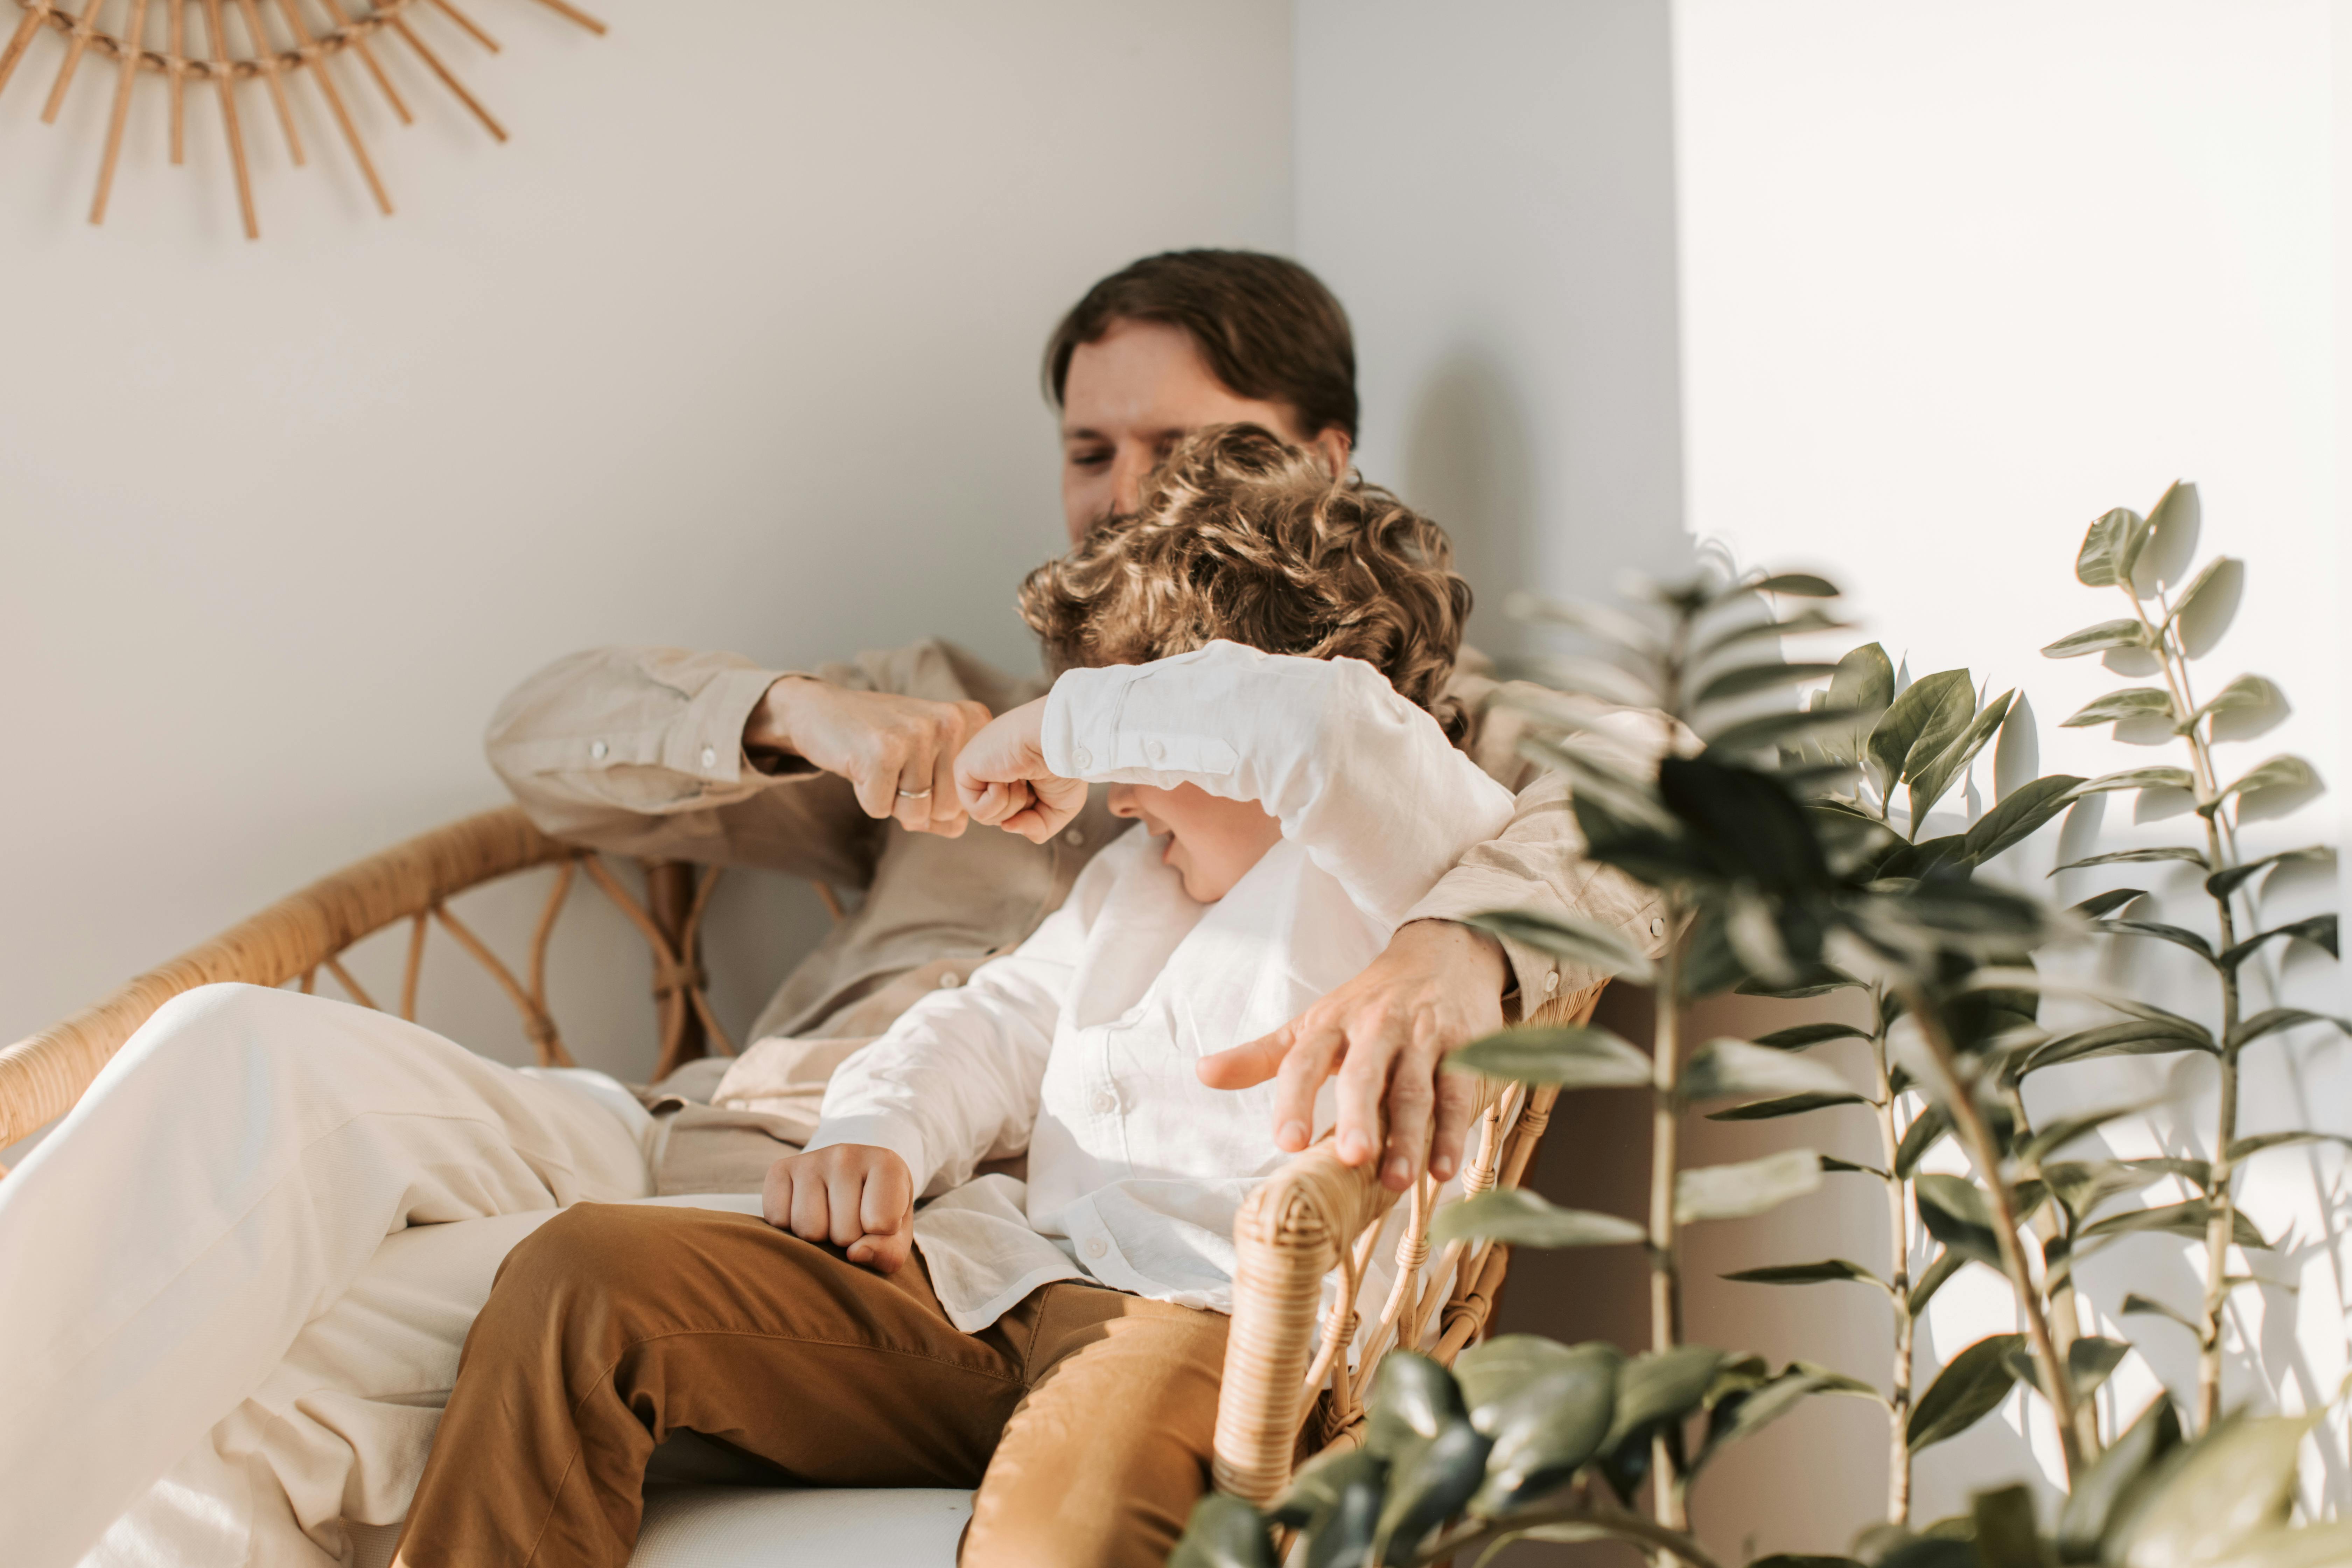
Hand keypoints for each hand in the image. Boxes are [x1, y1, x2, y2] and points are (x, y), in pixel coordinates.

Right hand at [747, 678, 993, 835]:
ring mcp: (918, 733)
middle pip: (948, 811)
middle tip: (896, 769)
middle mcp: (953, 721)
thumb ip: (953, 804)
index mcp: (972, 721)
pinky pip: (881, 809)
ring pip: (916, 813)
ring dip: (891, 801)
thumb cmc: (884, 745)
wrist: (823, 712)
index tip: (922, 771)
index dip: (941, 801)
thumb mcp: (929, 766)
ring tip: (881, 766)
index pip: (973, 800)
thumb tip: (955, 827)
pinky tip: (861, 765)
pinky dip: (867, 797)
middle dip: (916, 804)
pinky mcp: (883, 751)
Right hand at [761, 1143, 915, 1271]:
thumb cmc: (878, 1212)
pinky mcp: (780, 1168)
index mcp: (887, 1164)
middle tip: (850, 1220)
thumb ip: (888, 1252)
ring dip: (818, 1236)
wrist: (850, 1179)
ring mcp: (811, 1159)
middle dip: (847, 1240)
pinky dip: (789, 1227)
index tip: (880, 1219)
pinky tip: (806, 1210)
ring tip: (829, 1216)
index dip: (879, 1236)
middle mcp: (846, 1154)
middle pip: (843, 1233)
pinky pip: (777, 1219)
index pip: (880, 1225)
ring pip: (808, 1229)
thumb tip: (855, 1253)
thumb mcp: (895, 1235)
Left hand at [953, 697, 1088, 842]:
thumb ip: (1036, 828)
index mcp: (1010, 773)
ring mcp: (977, 769)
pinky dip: (1000, 800)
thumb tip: (1007, 827)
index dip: (1031, 811)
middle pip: (1001, 818)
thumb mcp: (1059, 808)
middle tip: (1032, 781)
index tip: (1043, 788)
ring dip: (1013, 803)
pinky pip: (978, 811)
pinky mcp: (963, 769)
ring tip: (1021, 776)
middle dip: (1023, 808)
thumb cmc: (1063, 765)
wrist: (1059, 742)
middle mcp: (991, 770)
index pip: (1012, 811)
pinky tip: (1007, 776)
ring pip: (989, 817)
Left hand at [1197, 920, 1506, 1191]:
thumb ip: (1260, 1055)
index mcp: (1330, 1024)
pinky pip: (1458, 1091)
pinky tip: (1442, 1169)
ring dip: (1408, 1137)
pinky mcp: (1465, 1046)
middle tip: (1353, 1158)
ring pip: (1416, 1089)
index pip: (1305, 1061)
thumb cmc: (1367, 1004)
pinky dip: (1452, 1130)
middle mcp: (1376, 1028)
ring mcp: (1423, 1036)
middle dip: (1359, 1116)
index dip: (1294, 1100)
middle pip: (1365, 1074)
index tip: (1287, 1143)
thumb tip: (1201, 1073)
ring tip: (1397, 1182)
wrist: (1441, 955)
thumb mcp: (1312, 1024)